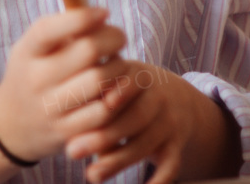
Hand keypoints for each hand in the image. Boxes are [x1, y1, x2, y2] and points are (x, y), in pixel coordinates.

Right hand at [0, 7, 136, 162]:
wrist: (11, 124)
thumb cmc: (32, 73)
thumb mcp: (33, 47)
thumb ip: (61, 29)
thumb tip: (101, 15)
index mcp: (27, 52)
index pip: (49, 30)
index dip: (82, 17)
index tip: (103, 12)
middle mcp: (36, 79)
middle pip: (88, 51)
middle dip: (113, 38)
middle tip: (119, 38)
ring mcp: (50, 108)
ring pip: (100, 81)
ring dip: (119, 68)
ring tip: (119, 63)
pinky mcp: (67, 131)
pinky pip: (103, 111)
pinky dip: (117, 96)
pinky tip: (116, 88)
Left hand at [63, 60, 200, 183]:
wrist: (177, 98)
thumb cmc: (128, 92)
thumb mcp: (117, 82)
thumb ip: (96, 97)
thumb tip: (73, 128)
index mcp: (139, 76)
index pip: (129, 83)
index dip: (119, 92)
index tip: (105, 103)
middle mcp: (158, 98)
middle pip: (135, 117)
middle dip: (104, 136)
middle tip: (72, 151)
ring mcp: (169, 123)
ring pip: (146, 144)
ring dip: (117, 161)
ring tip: (91, 175)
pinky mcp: (175, 146)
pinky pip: (170, 165)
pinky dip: (159, 180)